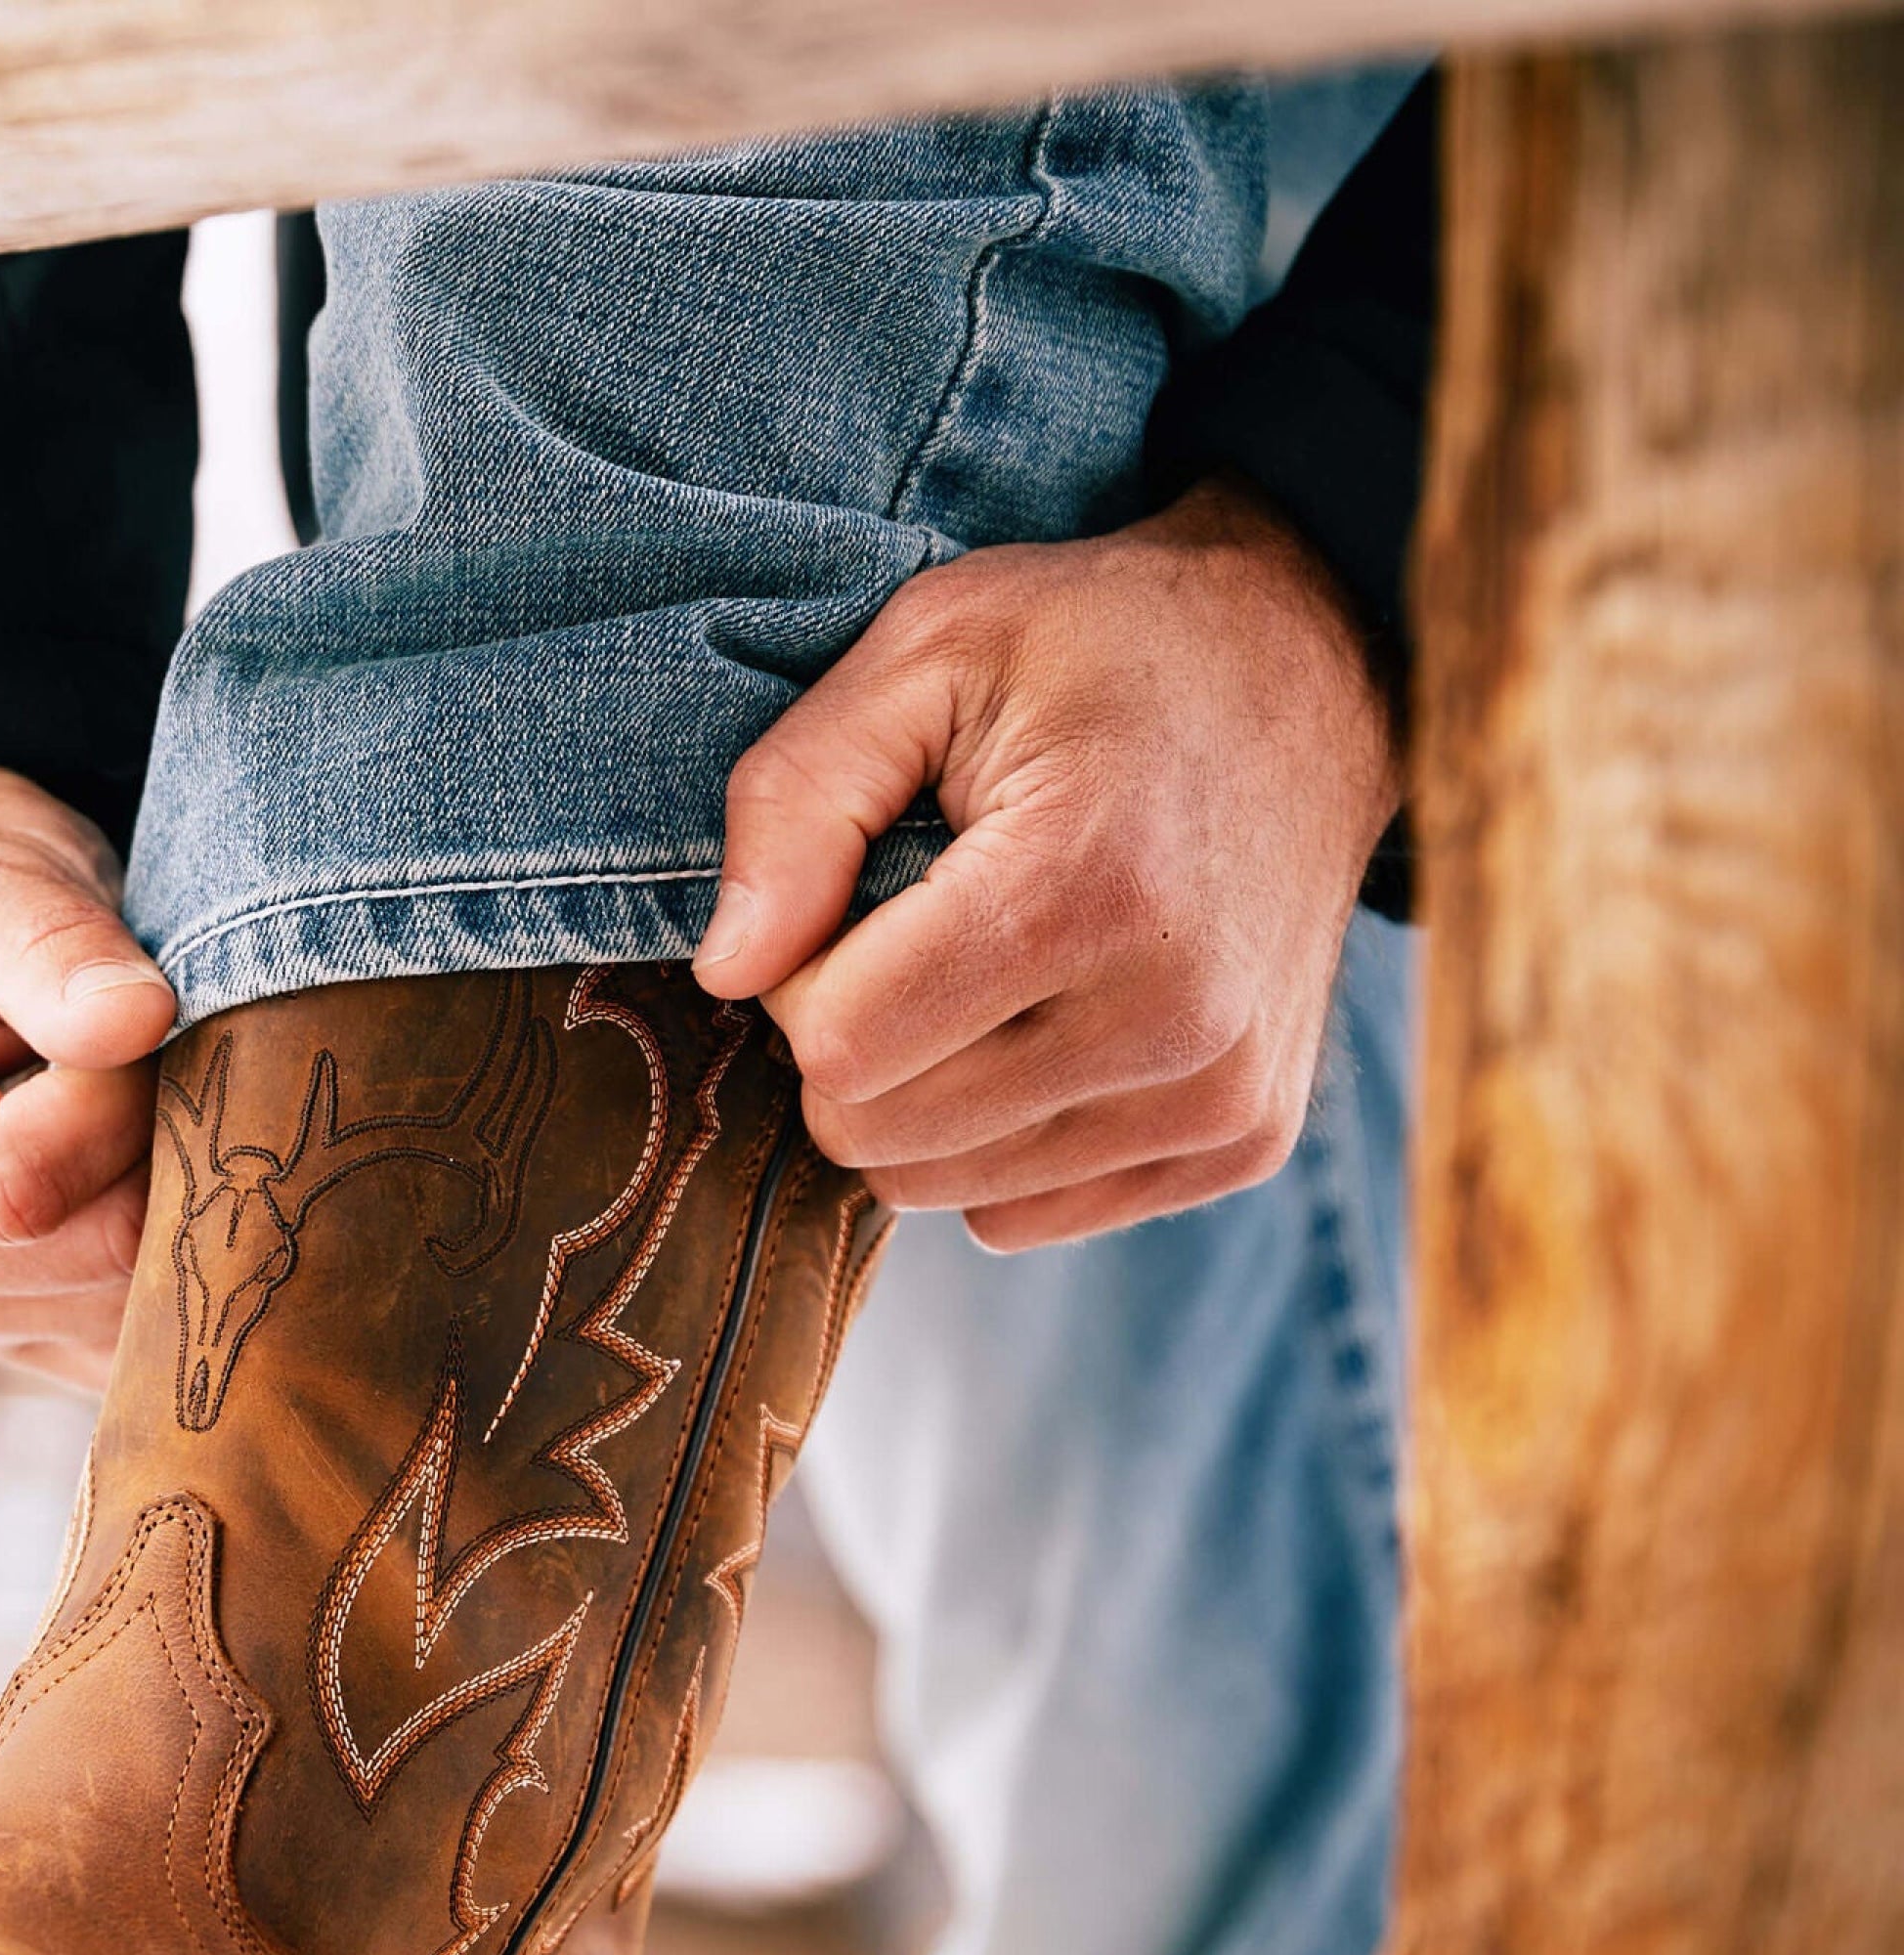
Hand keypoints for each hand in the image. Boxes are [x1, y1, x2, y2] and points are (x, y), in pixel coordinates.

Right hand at [0, 769, 173, 1388]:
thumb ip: (55, 948)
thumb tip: (137, 1019)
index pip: (13, 1184)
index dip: (116, 1103)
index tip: (131, 1015)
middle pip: (85, 1252)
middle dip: (157, 1146)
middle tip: (154, 1051)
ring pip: (125, 1299)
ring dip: (174, 1195)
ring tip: (129, 1095)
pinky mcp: (9, 1336)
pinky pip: (131, 1329)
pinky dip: (169, 1252)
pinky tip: (135, 1161)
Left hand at [694, 478, 1401, 1248]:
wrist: (1318, 671)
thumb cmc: (1101, 649)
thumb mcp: (928, 648)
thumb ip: (797, 801)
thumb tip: (727, 973)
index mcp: (1083, 888)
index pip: (840, 1049)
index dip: (805, 978)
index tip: (858, 898)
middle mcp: (1171, 1016)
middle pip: (879, 1136)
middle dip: (856, 1044)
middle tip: (916, 934)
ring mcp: (1220, 1095)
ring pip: (942, 1190)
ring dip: (925, 1096)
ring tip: (992, 972)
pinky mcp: (1242, 1142)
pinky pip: (1023, 1214)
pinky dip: (1001, 1138)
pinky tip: (1052, 1026)